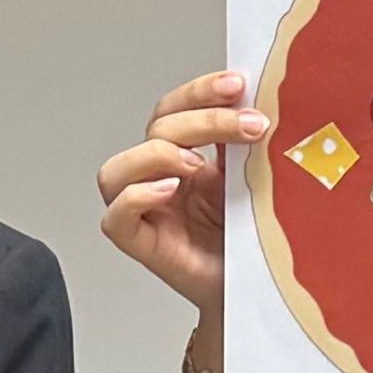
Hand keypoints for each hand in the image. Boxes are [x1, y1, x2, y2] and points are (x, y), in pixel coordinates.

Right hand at [96, 69, 263, 316]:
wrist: (257, 287)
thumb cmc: (253, 236)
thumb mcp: (253, 177)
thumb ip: (244, 144)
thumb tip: (257, 100)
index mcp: (183, 155)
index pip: (175, 109)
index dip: (200, 92)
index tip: (237, 85)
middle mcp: (159, 178)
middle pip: (155, 130)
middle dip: (203, 121)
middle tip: (251, 127)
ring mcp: (146, 211)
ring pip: (117, 170)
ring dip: (158, 154)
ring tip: (200, 165)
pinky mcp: (141, 244)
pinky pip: (115, 217)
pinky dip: (137, 197)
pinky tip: (170, 190)